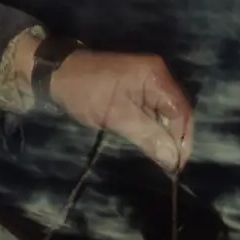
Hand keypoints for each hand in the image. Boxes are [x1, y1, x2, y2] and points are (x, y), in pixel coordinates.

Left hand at [49, 50, 193, 173]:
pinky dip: (153, 126)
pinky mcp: (136, 86)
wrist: (56, 73)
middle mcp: (157, 74)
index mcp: (156, 76)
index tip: (178, 165)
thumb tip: (172, 160)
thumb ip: (148, 137)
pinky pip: (152, 108)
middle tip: (172, 166)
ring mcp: (147, 79)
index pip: (181, 111)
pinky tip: (153, 143)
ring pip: (165, 111)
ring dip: (165, 134)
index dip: (183, 139)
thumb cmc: (85, 92)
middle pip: (176, 110)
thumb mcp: (117, 117)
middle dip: (175, 138)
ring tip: (164, 160)